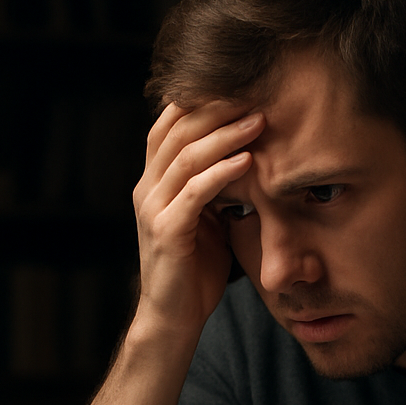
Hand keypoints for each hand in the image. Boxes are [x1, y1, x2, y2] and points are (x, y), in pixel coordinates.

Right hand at [131, 102, 261, 339]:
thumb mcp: (207, 218)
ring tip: (259, 121)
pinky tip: (248, 160)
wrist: (174, 318)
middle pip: (177, 131)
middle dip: (217, 108)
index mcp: (153, 182)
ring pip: (186, 157)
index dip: (201, 100)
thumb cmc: (195, 270)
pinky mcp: (166, 233)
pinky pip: (194, 193)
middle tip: (255, 93)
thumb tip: (251, 155)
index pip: (169, 125)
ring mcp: (152, 210)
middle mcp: (146, 189)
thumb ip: (215, 186)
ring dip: (225, 135)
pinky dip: (222, 173)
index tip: (242, 86)